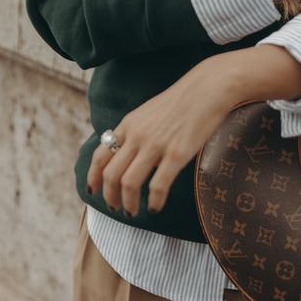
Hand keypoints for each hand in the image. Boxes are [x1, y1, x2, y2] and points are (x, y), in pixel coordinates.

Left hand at [86, 55, 237, 214]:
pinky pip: (157, 186)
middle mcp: (137, 136)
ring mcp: (156, 145)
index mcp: (128, 125)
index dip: (92, 177)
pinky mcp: (176, 154)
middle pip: (110, 174)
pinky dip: (154, 201)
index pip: (100, 155)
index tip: (93, 191)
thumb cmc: (183, 100)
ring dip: (127, 203)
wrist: (208, 88)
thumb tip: (127, 150)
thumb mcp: (149, 111)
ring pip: (128, 183)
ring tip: (132, 212)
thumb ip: (136, 130)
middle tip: (116, 207)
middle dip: (110, 196)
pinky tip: (156, 208)